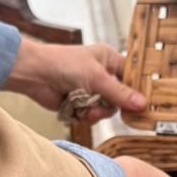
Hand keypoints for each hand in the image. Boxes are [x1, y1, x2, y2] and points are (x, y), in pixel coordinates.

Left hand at [4, 39, 145, 121]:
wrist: (34, 74)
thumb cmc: (64, 64)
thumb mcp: (97, 78)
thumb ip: (119, 93)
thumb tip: (142, 104)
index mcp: (109, 60)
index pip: (131, 77)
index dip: (135, 91)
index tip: (141, 104)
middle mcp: (102, 74)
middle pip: (120, 98)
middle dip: (110, 105)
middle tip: (102, 106)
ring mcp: (90, 90)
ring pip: (106, 110)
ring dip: (96, 112)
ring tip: (85, 108)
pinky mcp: (80, 103)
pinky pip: (92, 116)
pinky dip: (85, 116)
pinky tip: (77, 111)